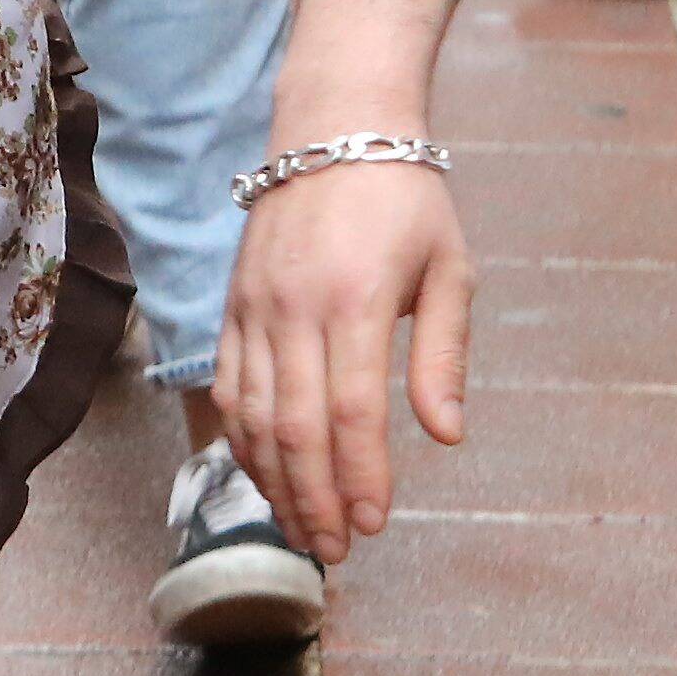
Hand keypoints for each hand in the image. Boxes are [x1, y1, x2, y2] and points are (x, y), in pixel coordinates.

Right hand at [229, 148, 475, 560]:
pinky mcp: (233, 301)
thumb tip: (445, 436)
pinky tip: (265, 474)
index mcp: (354, 298)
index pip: (352, 411)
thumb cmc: (405, 199)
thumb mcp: (449, 269)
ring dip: (274, 481)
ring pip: (250, 413)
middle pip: (293, 425)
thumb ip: (443, 355)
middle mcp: (293, 305)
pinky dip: (241, 440)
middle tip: (340, 550)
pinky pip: (227, 384)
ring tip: (303, 530)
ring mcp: (254, 303)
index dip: (360, 476)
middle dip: (315, 498)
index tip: (376, 525)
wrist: (333, 125)